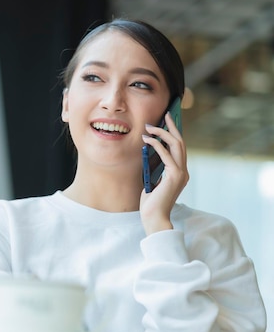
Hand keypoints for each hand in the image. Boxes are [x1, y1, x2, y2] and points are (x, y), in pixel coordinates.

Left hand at [139, 111, 188, 234]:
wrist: (153, 217)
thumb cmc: (150, 201)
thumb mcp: (152, 180)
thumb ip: (154, 167)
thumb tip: (148, 150)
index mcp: (179, 172)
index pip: (179, 148)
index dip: (175, 132)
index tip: (169, 120)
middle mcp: (183, 171)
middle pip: (180, 142)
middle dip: (173, 127)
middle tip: (165, 114)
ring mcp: (181, 173)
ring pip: (176, 145)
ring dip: (163, 133)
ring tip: (150, 127)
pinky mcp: (174, 176)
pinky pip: (167, 155)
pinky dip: (157, 145)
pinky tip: (147, 140)